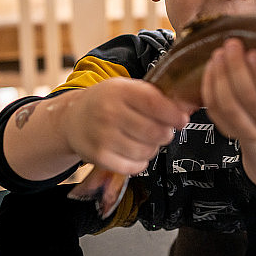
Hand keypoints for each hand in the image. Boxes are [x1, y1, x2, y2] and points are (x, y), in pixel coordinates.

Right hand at [63, 77, 189, 174]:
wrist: (72, 119)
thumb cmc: (105, 102)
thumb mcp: (125, 89)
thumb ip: (153, 96)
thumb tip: (183, 110)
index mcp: (120, 91)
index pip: (154, 103)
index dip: (173, 114)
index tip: (182, 120)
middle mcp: (109, 112)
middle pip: (154, 131)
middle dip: (165, 134)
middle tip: (162, 132)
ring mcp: (103, 136)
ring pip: (147, 151)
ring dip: (152, 149)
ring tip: (144, 141)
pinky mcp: (99, 157)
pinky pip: (134, 167)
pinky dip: (140, 163)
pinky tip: (134, 153)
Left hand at [200, 38, 255, 143]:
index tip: (253, 51)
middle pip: (250, 99)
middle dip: (236, 68)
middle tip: (231, 44)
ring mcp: (252, 132)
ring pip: (230, 106)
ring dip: (220, 76)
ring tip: (218, 53)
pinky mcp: (232, 132)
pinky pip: (215, 111)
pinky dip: (210, 87)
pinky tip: (211, 67)